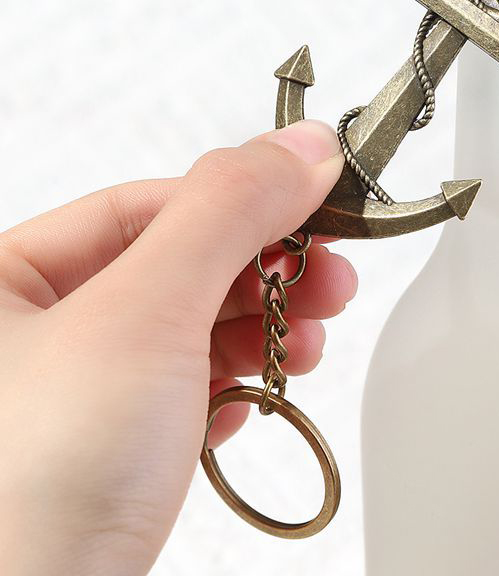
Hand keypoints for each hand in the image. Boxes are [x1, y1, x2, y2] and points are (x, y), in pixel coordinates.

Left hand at [0, 120, 356, 575]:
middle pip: (177, 264)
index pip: (145, 206)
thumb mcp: (144, 315)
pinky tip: (257, 393)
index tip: (313, 201)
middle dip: (263, 271)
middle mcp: (30, 332)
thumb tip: (300, 148)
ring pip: (189, 328)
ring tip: (309, 339)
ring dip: (262, 328)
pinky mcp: (110, 449)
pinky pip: (185, 387)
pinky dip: (234, 382)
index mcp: (2, 279)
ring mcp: (73, 393)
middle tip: (328, 276)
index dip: (237, 201)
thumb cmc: (34, 489)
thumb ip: (226, 214)